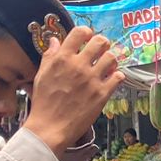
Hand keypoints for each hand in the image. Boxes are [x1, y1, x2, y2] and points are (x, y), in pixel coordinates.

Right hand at [24, 26, 121, 153]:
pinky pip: (118, 77)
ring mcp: (92, 80)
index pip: (80, 33)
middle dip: (102, 44)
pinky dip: (117, 76)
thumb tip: (56, 40)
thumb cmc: (43, 102)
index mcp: (62, 59)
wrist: (50, 128)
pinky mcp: (102, 94)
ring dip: (110, 60)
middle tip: (100, 50)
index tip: (87, 38)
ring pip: (112, 58)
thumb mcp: (41, 75)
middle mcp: (79, 66)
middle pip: (100, 42)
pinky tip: (112, 79)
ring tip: (106, 66)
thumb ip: (50, 56)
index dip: (86, 33)